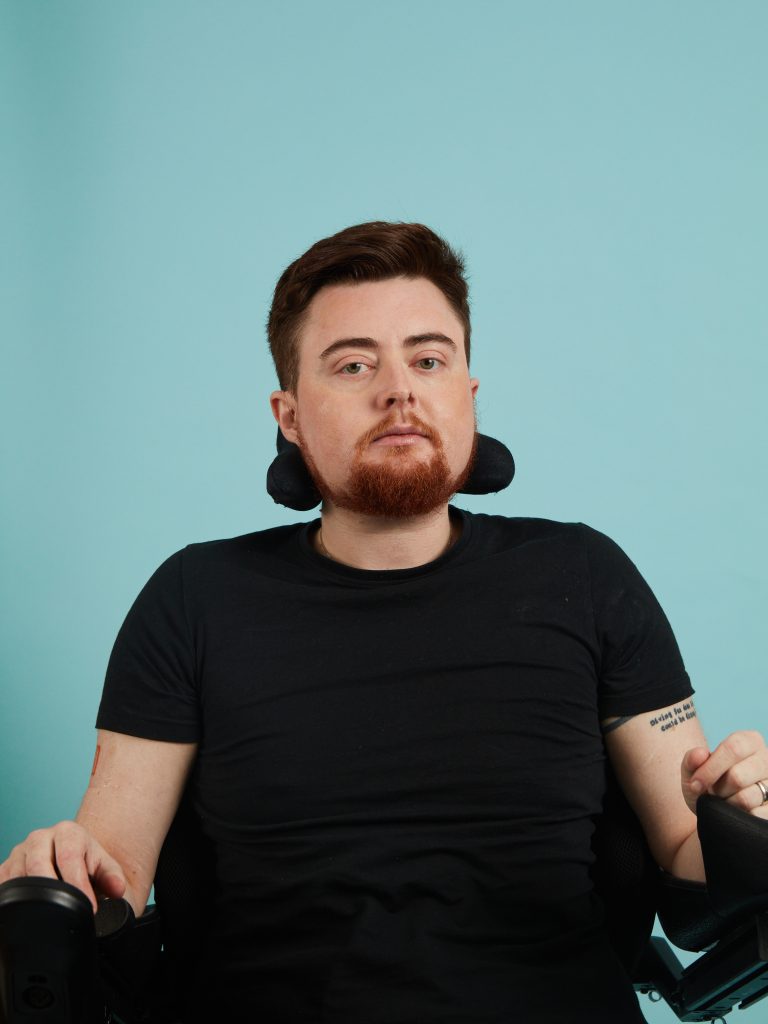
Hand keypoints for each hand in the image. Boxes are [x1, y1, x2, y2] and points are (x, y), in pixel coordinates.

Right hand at [0, 821, 126, 911]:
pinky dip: (11, 900)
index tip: (88, 907)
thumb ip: (113, 878)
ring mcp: (19, 853)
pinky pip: (3, 884)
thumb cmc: (89, 866)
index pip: (69, 857)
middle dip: (52, 892)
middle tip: (65, 913)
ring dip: (31, 897)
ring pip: (17, 876)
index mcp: (67, 832)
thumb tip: (118, 889)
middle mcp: (40, 838)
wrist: (73, 862)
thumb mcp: (105, 869)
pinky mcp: (5, 868)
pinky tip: (25, 911)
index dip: (78, 885)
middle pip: (37, 864)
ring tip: (48, 913)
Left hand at [681, 730, 767, 818]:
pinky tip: (736, 811)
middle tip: (714, 792)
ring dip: (727, 804)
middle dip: (718, 789)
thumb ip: (691, 759)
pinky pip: (755, 815)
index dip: (710, 768)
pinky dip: (738, 816)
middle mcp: (767, 759)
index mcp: (749, 741)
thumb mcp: (693, 770)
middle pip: (737, 777)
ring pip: (746, 798)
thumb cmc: (707, 783)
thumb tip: (700, 754)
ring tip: (725, 800)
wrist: (717, 811)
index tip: (696, 783)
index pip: (733, 748)